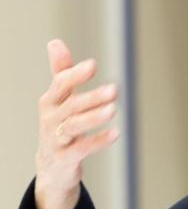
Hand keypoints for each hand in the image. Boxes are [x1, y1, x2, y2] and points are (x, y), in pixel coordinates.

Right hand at [34, 39, 119, 208]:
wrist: (52, 166)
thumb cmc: (59, 125)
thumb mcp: (59, 99)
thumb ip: (61, 72)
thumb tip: (54, 42)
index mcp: (50, 101)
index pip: (60, 84)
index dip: (75, 74)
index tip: (93, 65)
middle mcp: (51, 119)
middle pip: (70, 106)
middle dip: (91, 97)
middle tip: (114, 90)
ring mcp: (55, 140)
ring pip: (74, 126)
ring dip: (94, 117)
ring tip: (113, 110)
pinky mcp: (64, 158)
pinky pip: (81, 149)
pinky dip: (98, 141)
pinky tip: (116, 133)